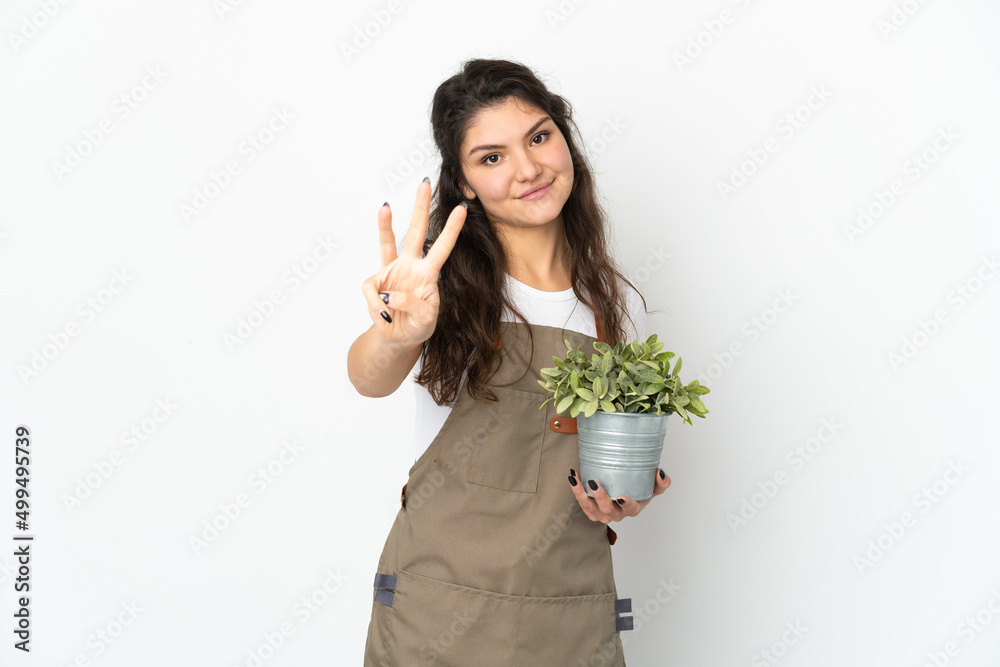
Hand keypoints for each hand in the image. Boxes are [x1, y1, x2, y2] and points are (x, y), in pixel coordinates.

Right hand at [361, 180, 466, 345]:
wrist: (398, 337)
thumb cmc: (417, 325)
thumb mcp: (426, 320)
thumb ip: (413, 305)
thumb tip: (390, 295)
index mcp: (429, 274)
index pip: (443, 247)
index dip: (452, 230)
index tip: (462, 209)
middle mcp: (411, 266)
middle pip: (416, 232)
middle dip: (419, 208)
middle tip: (423, 184)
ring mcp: (392, 271)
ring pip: (387, 243)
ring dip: (385, 224)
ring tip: (384, 207)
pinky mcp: (375, 283)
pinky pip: (372, 290)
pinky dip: (377, 305)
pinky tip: (383, 315)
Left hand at [568, 468, 670, 523]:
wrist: (624, 493)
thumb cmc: (638, 492)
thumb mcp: (653, 488)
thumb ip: (661, 483)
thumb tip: (660, 472)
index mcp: (632, 509)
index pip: (630, 509)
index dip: (626, 504)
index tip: (621, 497)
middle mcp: (616, 514)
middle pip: (607, 511)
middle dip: (600, 498)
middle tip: (594, 483)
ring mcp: (602, 514)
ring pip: (590, 509)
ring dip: (582, 495)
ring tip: (577, 480)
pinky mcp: (591, 510)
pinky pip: (582, 503)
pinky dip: (576, 491)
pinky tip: (574, 477)